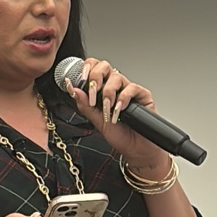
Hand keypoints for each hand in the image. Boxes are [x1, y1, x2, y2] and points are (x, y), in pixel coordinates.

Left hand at [68, 59, 170, 175]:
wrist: (136, 149)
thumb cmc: (119, 135)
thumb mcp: (97, 121)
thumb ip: (85, 106)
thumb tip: (73, 89)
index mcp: (102, 90)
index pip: (93, 69)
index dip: (86, 69)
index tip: (80, 79)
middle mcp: (115, 87)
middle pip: (104, 66)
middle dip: (96, 77)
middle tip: (93, 92)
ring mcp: (129, 90)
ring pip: (117, 77)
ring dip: (108, 93)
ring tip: (108, 109)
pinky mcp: (142, 95)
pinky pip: (132, 88)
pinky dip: (123, 98)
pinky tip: (120, 110)